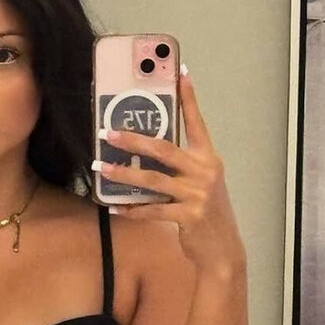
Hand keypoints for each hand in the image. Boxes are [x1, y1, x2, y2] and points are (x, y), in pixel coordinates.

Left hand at [95, 67, 245, 275]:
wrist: (222, 251)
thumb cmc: (207, 216)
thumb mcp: (201, 186)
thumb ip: (182, 168)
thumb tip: (148, 152)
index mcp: (208, 160)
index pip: (196, 123)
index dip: (188, 98)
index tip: (180, 74)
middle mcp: (204, 172)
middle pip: (164, 149)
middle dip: (134, 139)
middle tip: (108, 133)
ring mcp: (197, 195)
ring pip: (153, 179)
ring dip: (124, 173)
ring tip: (101, 168)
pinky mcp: (189, 216)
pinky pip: (153, 210)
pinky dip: (132, 209)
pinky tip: (115, 206)